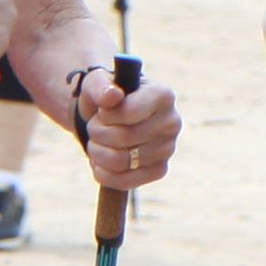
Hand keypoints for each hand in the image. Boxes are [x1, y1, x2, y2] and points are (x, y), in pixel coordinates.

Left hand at [75, 66, 179, 191]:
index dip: (106, 115)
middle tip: (94, 126)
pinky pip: (125, 181)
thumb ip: (101, 86)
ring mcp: (168, 148)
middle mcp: (172, 122)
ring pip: (121, 161)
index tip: (102, 111)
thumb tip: (112, 96)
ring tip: (96, 142)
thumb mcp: (96, 83)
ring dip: (97, 152)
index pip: (129, 112)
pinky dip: (103, 173)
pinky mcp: (159, 170)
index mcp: (163, 95)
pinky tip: (100, 162)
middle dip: (97, 133)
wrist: (112, 118)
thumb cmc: (106, 97)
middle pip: (123, 138)